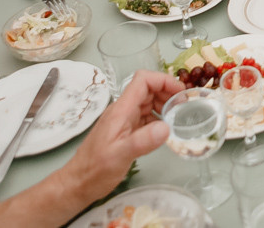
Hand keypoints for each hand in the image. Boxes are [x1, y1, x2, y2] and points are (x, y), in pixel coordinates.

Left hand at [65, 70, 182, 198]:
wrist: (78, 184)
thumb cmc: (96, 169)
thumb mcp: (120, 155)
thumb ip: (143, 141)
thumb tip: (167, 127)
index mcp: (121, 110)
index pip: (143, 80)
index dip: (163, 80)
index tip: (180, 93)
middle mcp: (123, 111)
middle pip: (148, 89)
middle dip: (167, 92)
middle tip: (184, 106)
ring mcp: (124, 121)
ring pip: (147, 102)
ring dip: (164, 104)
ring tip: (179, 117)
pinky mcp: (126, 131)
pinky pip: (145, 117)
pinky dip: (158, 118)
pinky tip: (166, 130)